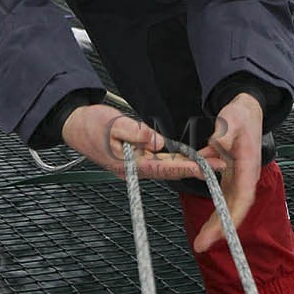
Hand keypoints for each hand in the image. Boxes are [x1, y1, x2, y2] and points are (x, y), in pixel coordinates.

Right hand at [61, 105, 206, 182]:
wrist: (74, 125)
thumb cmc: (91, 125)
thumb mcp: (112, 123)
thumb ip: (136, 132)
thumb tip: (157, 140)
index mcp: (129, 164)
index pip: (164, 167)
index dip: (187, 167)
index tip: (206, 168)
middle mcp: (134, 169)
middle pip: (170, 169)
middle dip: (195, 168)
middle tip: (219, 165)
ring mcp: (134, 165)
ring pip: (166, 165)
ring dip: (187, 164)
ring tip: (210, 161)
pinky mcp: (135, 158)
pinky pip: (158, 160)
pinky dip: (175, 158)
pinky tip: (188, 157)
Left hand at [188, 92, 263, 254]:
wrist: (248, 110)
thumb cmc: (241, 115)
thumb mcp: (232, 118)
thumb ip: (224, 132)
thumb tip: (214, 143)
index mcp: (248, 166)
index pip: (242, 197)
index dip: (232, 216)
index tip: (221, 232)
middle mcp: (246, 177)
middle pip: (235, 209)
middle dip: (220, 229)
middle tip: (201, 245)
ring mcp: (240, 180)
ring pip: (230, 208)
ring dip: (217, 226)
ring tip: (201, 243)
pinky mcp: (232, 179)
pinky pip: (224, 200)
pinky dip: (216, 215)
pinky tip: (206, 228)